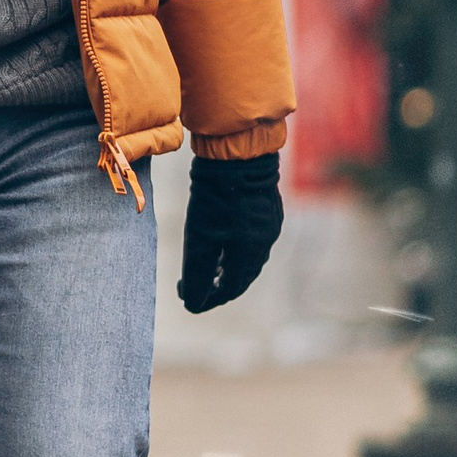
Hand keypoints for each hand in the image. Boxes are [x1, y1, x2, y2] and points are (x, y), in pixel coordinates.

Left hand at [178, 152, 282, 312]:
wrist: (237, 153)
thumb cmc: (215, 196)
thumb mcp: (199, 237)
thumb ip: (198, 273)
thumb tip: (192, 303)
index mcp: (249, 253)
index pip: (229, 288)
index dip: (207, 298)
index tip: (187, 299)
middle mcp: (264, 242)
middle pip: (243, 277)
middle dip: (220, 287)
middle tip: (200, 290)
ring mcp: (269, 225)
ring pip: (250, 259)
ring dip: (230, 270)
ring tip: (212, 272)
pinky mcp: (268, 210)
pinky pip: (255, 240)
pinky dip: (238, 251)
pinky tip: (225, 245)